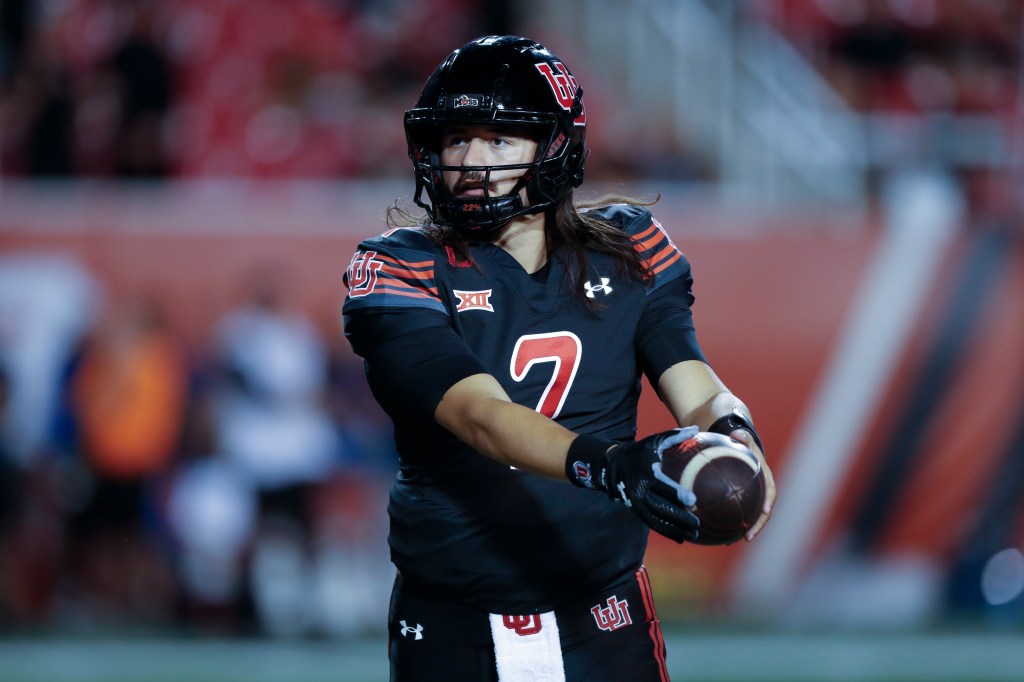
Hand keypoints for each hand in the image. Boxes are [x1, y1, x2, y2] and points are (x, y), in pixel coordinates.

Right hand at [603, 427, 700, 542]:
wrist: (612, 466)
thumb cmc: (639, 452)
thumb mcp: (654, 441)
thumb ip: (675, 436)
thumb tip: (696, 428)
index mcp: (646, 475)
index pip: (663, 487)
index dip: (677, 494)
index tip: (693, 500)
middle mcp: (640, 492)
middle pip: (661, 508)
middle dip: (680, 518)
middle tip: (697, 523)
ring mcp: (637, 504)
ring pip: (657, 520)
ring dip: (675, 530)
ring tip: (694, 535)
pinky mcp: (636, 510)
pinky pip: (652, 523)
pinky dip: (667, 531)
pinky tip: (681, 538)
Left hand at [727, 429, 775, 540]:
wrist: (737, 447)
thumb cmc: (741, 444)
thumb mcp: (743, 439)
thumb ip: (742, 438)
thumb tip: (737, 434)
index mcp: (765, 477)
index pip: (770, 491)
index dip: (769, 501)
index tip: (765, 511)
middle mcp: (761, 490)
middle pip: (763, 511)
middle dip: (758, 525)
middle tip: (748, 536)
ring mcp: (753, 497)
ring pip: (752, 516)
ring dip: (747, 530)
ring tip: (733, 541)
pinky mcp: (743, 500)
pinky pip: (741, 514)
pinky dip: (734, 525)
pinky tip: (721, 537)